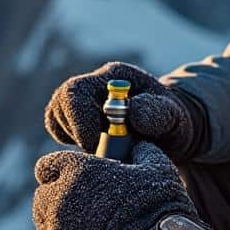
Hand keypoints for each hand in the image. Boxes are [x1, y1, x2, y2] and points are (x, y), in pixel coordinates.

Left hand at [34, 142, 197, 229]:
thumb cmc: (155, 209)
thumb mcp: (156, 168)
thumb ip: (140, 151)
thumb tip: (139, 144)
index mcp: (76, 170)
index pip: (47, 166)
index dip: (59, 173)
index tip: (71, 180)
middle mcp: (57, 197)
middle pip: (43, 195)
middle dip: (58, 199)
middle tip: (82, 208)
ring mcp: (52, 229)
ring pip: (43, 222)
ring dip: (57, 223)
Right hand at [44, 61, 199, 158]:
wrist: (170, 131)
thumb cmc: (172, 122)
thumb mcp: (173, 118)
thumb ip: (157, 113)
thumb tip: (132, 113)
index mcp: (114, 78)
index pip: (76, 91)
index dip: (80, 121)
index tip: (96, 145)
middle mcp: (94, 85)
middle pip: (61, 102)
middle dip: (74, 131)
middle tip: (96, 151)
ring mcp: (83, 102)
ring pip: (56, 117)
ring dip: (73, 139)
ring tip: (102, 149)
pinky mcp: (77, 119)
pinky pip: (59, 130)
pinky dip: (70, 143)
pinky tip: (94, 149)